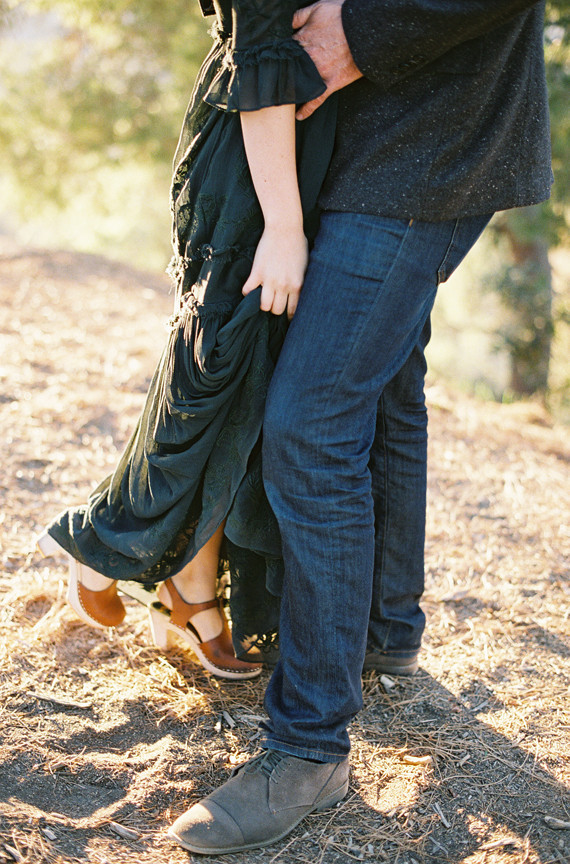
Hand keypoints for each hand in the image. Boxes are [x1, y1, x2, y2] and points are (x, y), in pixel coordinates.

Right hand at [242, 225, 308, 318]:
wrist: (285, 228)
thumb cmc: (297, 244)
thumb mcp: (306, 266)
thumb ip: (300, 281)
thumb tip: (298, 292)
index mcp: (296, 285)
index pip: (292, 310)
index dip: (288, 315)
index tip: (285, 314)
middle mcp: (283, 286)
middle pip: (276, 310)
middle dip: (275, 309)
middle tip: (273, 304)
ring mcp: (269, 280)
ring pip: (263, 305)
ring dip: (262, 304)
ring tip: (262, 298)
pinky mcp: (256, 272)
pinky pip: (248, 290)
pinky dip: (247, 292)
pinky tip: (249, 289)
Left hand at [293, 0, 362, 119]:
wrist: (364, 29)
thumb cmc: (342, 17)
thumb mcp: (319, 7)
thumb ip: (301, 15)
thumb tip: (292, 25)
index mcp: (302, 40)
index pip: (286, 52)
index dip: (284, 55)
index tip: (281, 60)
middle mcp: (308, 59)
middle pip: (290, 71)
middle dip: (285, 75)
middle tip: (279, 81)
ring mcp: (319, 73)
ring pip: (300, 86)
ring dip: (293, 92)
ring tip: (286, 97)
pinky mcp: (331, 83)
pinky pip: (317, 99)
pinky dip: (308, 109)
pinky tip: (300, 115)